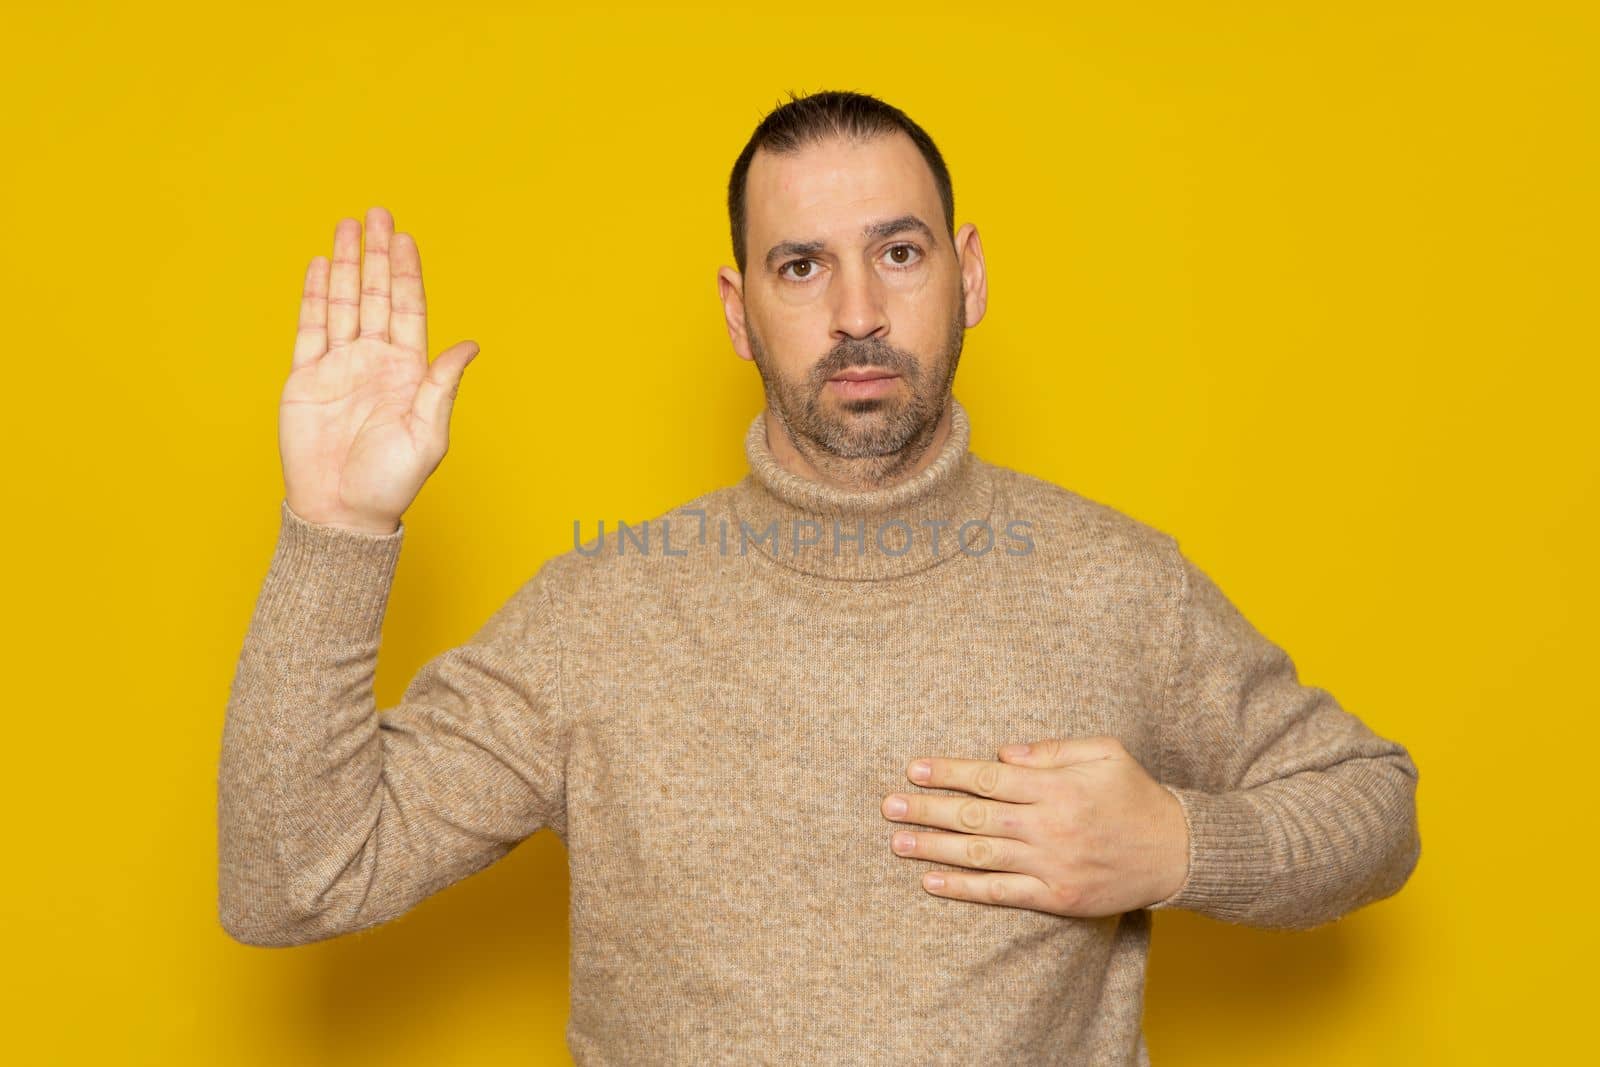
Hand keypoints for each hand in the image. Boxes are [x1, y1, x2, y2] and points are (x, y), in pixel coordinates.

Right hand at [279, 205, 479, 534]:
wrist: (341, 512)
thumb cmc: (390, 483)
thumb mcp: (427, 435)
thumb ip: (442, 386)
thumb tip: (470, 346)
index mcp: (408, 372)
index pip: (408, 310)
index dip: (406, 273)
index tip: (405, 238)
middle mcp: (375, 362)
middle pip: (375, 295)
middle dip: (377, 254)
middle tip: (378, 213)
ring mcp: (339, 367)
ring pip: (343, 303)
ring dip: (346, 264)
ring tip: (348, 226)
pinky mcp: (305, 378)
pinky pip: (310, 328)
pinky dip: (315, 295)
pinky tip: (320, 265)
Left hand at [881, 735, 1188, 916]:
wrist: (1177, 853)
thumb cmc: (1136, 794)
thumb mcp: (1104, 752)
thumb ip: (1052, 749)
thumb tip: (1002, 754)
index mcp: (1058, 787)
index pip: (990, 778)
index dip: (949, 772)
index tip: (914, 768)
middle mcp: (1049, 827)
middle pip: (976, 816)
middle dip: (929, 809)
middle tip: (889, 805)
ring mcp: (1051, 866)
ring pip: (981, 856)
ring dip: (935, 849)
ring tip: (898, 842)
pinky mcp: (1055, 899)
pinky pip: (1000, 894)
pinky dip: (963, 889)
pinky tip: (932, 882)